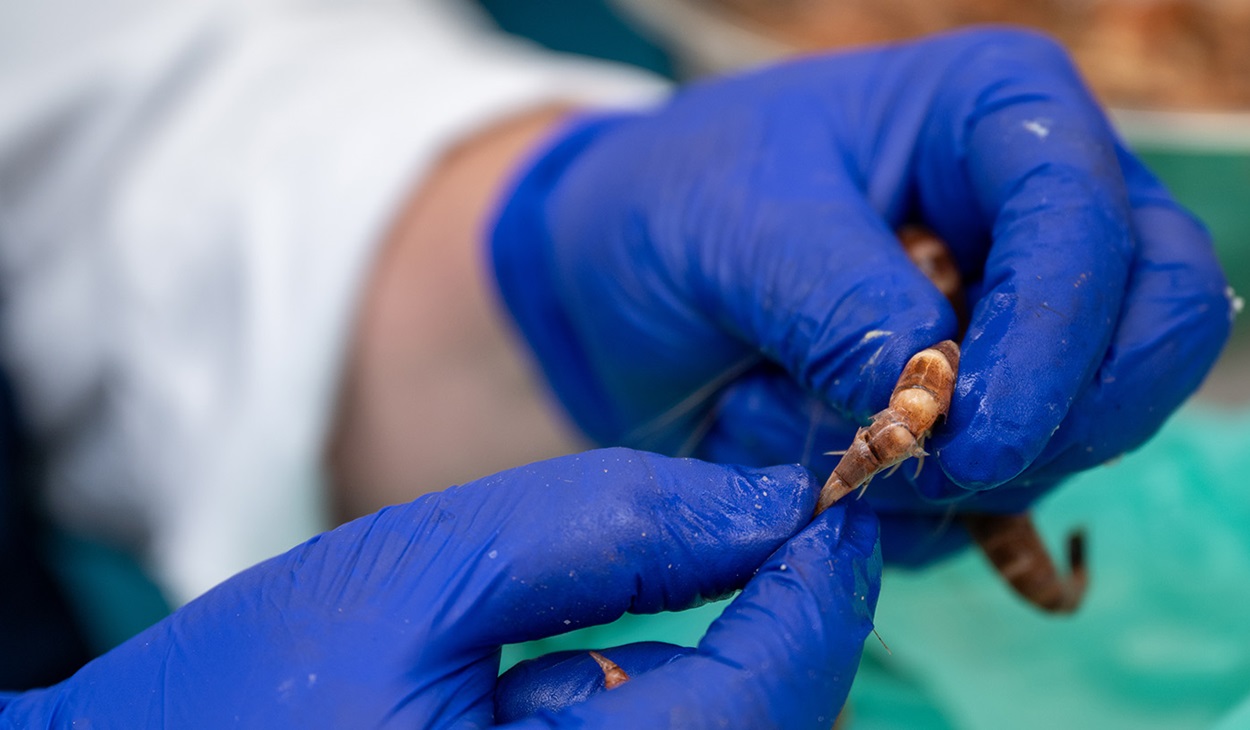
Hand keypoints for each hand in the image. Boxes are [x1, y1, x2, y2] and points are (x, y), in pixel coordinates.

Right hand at [0, 450, 879, 727]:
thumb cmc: (250, 692)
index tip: (835, 502)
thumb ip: (602, 532)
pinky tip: (597, 678)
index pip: (764, 702)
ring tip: (672, 594)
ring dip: (739, 675)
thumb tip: (761, 509)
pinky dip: (680, 719)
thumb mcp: (422, 576)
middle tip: (766, 535)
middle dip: (784, 635)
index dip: (817, 592)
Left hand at [490, 28, 1230, 560]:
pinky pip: (1005, 500)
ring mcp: (1018, 328)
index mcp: (995, 118)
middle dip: (1058, 419)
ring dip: (952, 478)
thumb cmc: (670, 210)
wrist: (615, 290)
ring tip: (801, 433)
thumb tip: (930, 402)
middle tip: (937, 467)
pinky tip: (810, 464)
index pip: (1092, 224)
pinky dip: (914, 517)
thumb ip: (834, 300)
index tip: (979, 431)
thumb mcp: (731, 228)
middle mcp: (1033, 219)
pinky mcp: (980, 419)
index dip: (1058, 334)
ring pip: (1086, 433)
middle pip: (1156, 328)